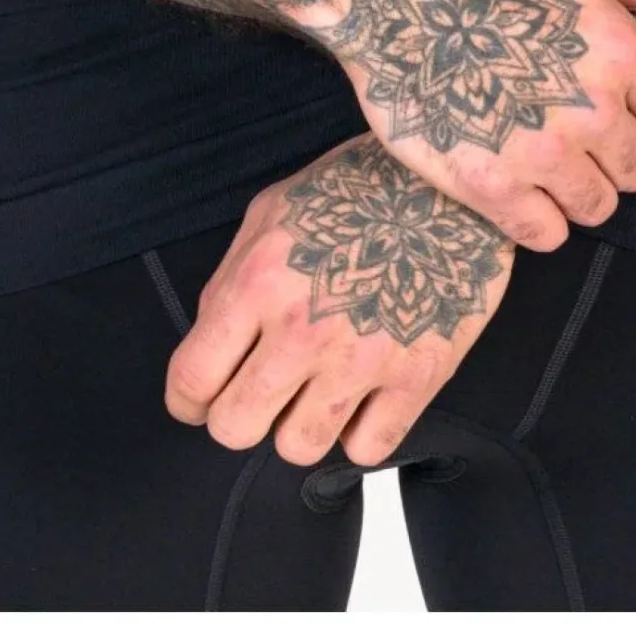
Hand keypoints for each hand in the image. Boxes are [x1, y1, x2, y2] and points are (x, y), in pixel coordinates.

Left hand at [163, 135, 513, 466]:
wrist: (449, 183)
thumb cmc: (357, 190)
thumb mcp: (273, 211)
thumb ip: (232, 279)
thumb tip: (212, 341)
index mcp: (260, 282)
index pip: (193, 379)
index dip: (186, 401)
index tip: (198, 400)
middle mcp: (304, 329)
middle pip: (236, 429)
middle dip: (237, 416)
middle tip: (258, 394)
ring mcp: (362, 360)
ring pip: (298, 449)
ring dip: (299, 425)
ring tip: (315, 390)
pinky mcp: (417, 379)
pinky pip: (367, 452)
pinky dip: (359, 433)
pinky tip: (362, 397)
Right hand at [323, 0, 635, 249]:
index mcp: (618, 49)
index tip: (604, 98)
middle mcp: (589, 107)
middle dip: (609, 152)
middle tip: (564, 123)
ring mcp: (540, 152)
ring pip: (597, 207)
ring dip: (575, 187)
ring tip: (536, 150)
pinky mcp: (491, 187)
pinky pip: (546, 236)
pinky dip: (535, 218)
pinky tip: (512, 180)